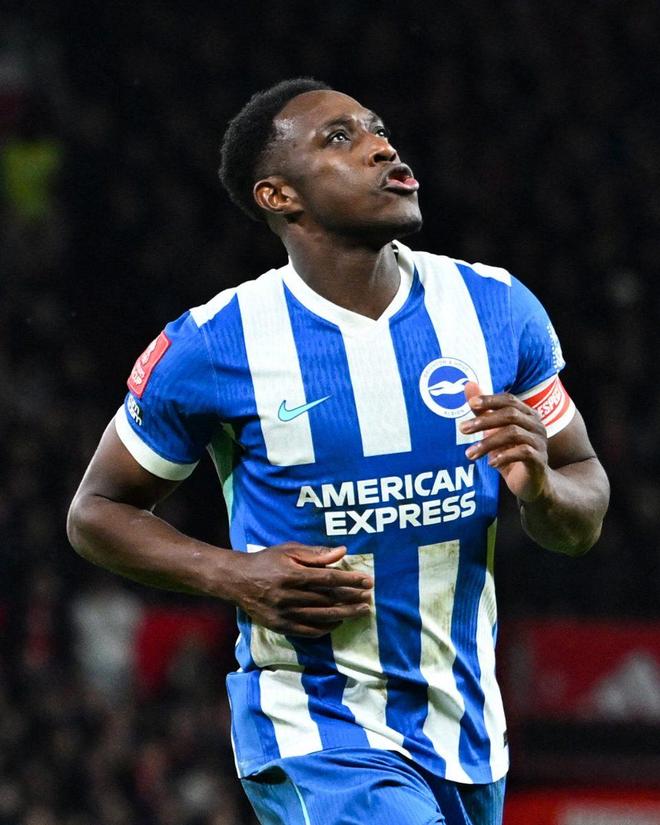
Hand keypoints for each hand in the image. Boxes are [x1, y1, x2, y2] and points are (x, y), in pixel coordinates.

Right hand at [229, 542, 373, 637]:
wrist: (237, 581)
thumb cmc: (266, 561)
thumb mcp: (289, 550)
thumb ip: (316, 553)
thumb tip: (342, 551)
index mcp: (292, 574)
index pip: (328, 579)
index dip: (350, 580)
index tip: (367, 581)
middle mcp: (288, 595)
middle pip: (327, 599)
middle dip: (351, 598)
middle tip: (369, 598)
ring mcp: (284, 613)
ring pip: (321, 616)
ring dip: (344, 614)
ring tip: (360, 611)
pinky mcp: (280, 626)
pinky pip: (307, 630)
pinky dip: (325, 628)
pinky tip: (337, 623)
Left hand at [459, 382, 549, 502]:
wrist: (531, 483)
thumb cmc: (511, 454)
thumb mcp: (494, 432)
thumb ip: (483, 410)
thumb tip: (468, 384)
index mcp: (527, 414)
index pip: (509, 400)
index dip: (490, 400)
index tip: (471, 404)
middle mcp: (536, 424)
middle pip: (510, 415)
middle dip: (484, 421)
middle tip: (462, 429)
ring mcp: (540, 442)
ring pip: (513, 433)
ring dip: (488, 443)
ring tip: (470, 454)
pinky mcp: (540, 460)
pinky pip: (524, 452)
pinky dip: (504, 456)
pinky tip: (491, 463)